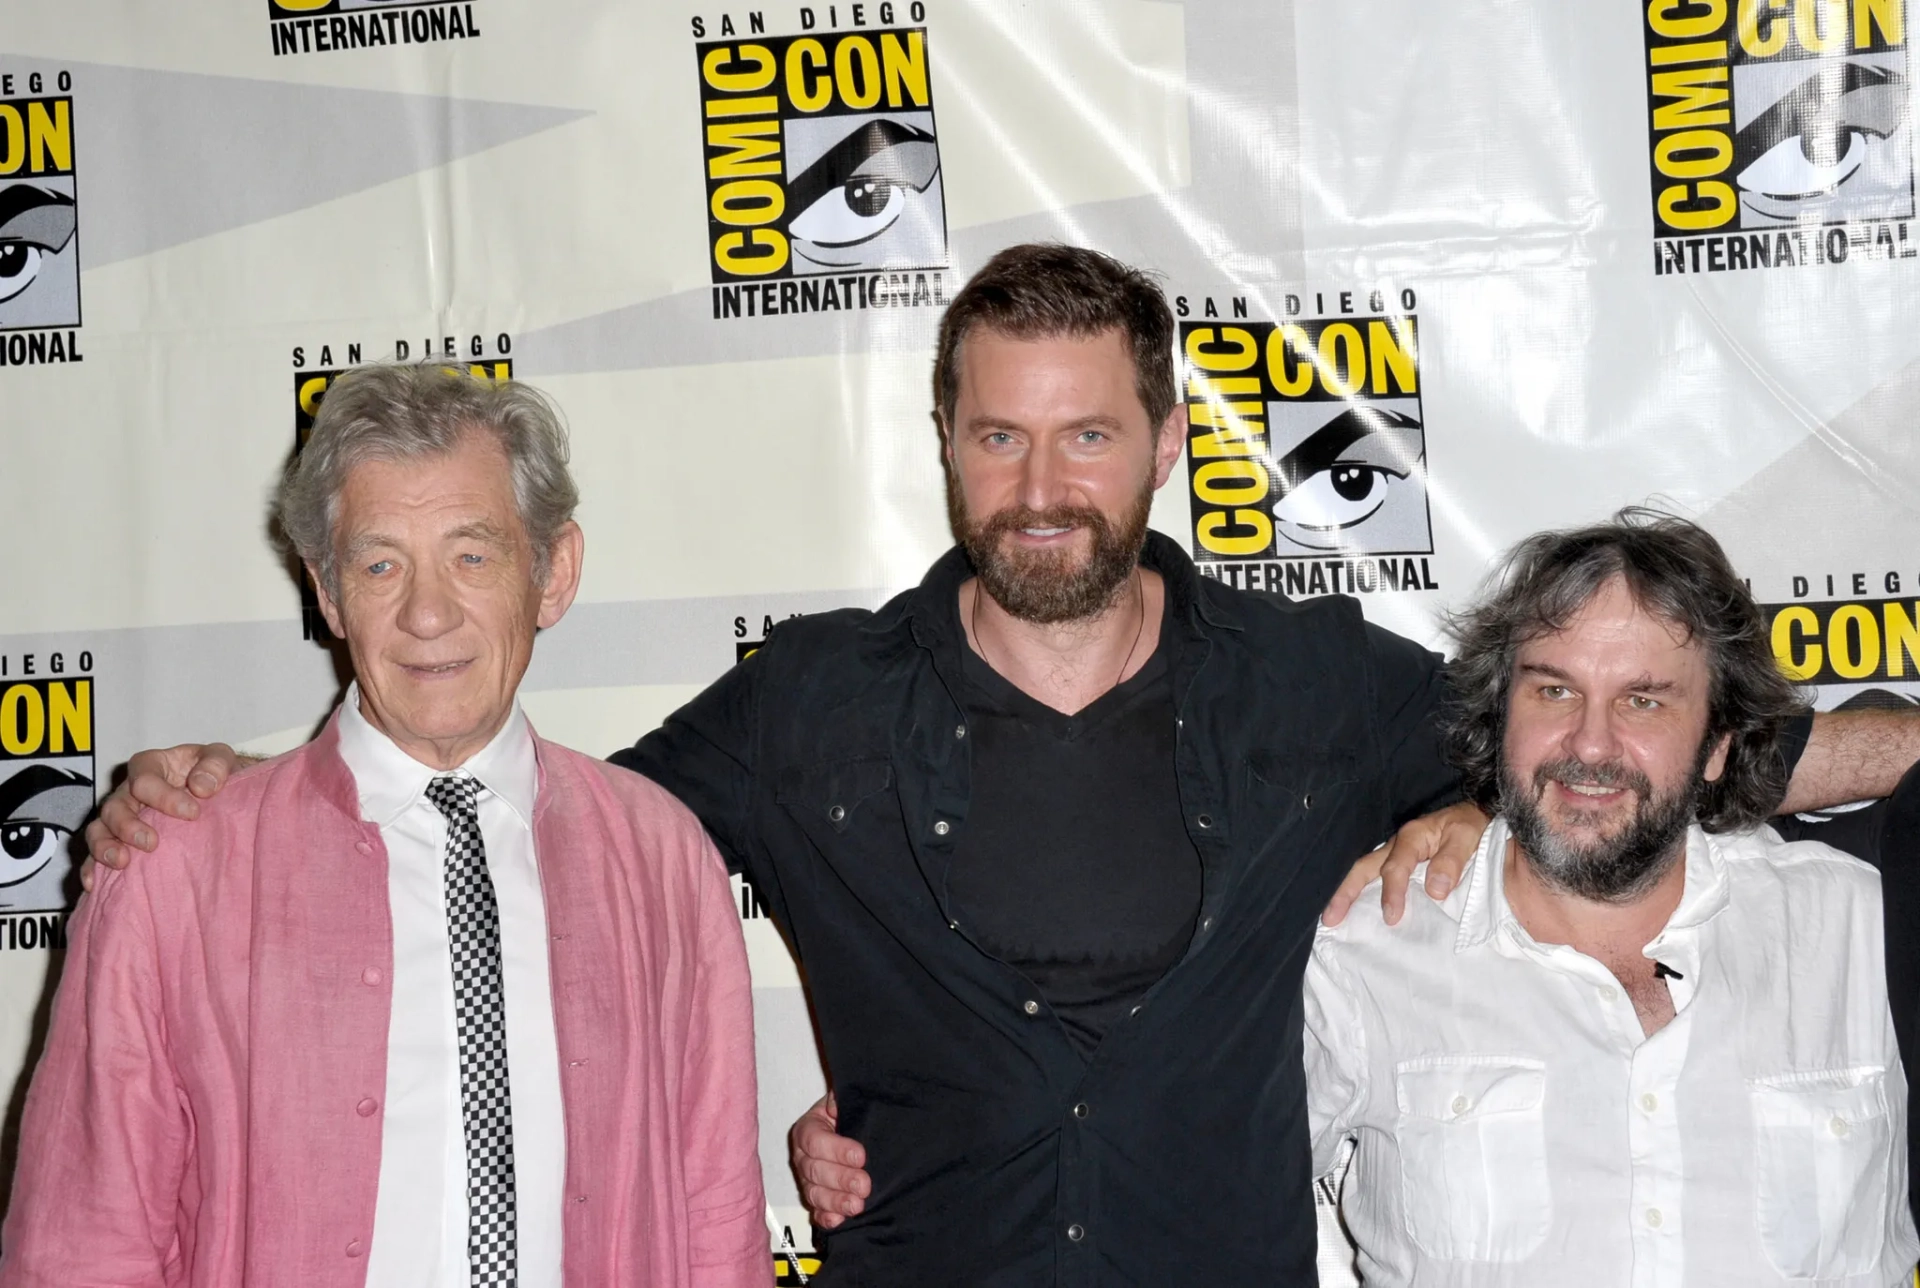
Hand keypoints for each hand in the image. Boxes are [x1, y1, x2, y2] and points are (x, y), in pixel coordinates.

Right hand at [81, 743, 240, 889]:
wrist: (217, 792)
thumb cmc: (212, 773)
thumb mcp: (220, 757)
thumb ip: (216, 764)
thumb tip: (202, 787)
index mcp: (151, 766)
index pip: (145, 777)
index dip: (164, 795)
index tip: (193, 813)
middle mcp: (129, 791)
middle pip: (114, 806)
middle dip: (128, 825)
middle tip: (151, 843)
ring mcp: (120, 817)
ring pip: (99, 830)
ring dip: (105, 847)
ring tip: (122, 862)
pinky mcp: (119, 842)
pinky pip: (95, 855)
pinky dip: (92, 868)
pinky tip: (95, 884)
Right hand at [788, 1091, 870, 1229]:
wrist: (853, 1132)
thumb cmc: (848, 1116)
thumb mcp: (845, 1101)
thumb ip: (840, 1099)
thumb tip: (835, 1105)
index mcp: (807, 1129)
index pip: (815, 1141)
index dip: (837, 1149)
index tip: (860, 1155)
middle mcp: (803, 1156)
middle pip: (814, 1170)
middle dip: (841, 1179)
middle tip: (863, 1184)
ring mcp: (808, 1180)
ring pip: (814, 1193)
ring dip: (836, 1201)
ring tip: (856, 1205)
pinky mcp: (817, 1200)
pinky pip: (816, 1212)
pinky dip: (827, 1218)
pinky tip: (839, 1220)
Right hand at [1321, 800, 1490, 927]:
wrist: (1479, 817)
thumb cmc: (1472, 826)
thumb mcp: (1467, 836)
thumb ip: (1451, 861)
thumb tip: (1434, 890)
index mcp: (1412, 837)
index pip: (1395, 868)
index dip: (1391, 893)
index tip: (1392, 917)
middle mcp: (1397, 845)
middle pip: (1363, 868)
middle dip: (1345, 893)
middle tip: (1330, 919)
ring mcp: (1396, 855)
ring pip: (1365, 873)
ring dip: (1347, 895)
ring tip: (1333, 919)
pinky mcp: (1402, 865)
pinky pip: (1376, 879)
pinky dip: (1363, 896)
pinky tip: (1359, 915)